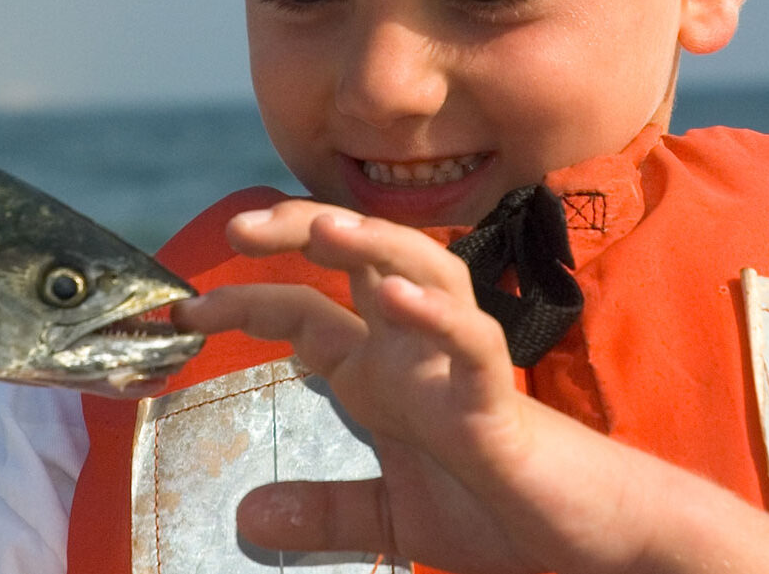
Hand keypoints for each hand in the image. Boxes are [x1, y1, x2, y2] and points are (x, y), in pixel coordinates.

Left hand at [173, 200, 654, 573]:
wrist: (584, 547)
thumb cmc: (500, 513)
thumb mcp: (391, 517)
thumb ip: (325, 509)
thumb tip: (248, 517)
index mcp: (386, 372)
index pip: (307, 310)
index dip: (246, 299)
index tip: (184, 309)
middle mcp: (417, 353)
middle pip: (363, 258)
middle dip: (302, 229)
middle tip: (235, 228)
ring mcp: (458, 369)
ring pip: (425, 273)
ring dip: (375, 244)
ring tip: (323, 227)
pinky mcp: (500, 402)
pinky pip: (471, 343)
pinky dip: (436, 316)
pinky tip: (395, 300)